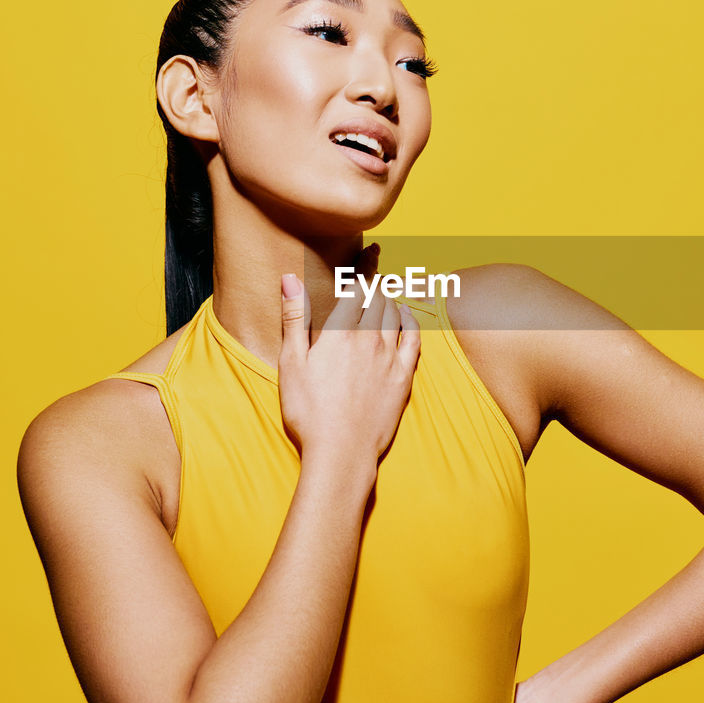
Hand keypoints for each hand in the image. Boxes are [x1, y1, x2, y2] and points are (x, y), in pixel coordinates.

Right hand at [276, 244, 421, 466]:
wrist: (341, 452)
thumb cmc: (309, 411)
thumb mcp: (291, 363)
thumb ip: (294, 318)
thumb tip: (289, 278)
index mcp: (340, 332)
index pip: (357, 287)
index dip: (365, 266)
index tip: (371, 251)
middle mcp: (369, 338)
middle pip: (379, 297)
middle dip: (378, 280)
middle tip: (377, 270)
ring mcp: (389, 358)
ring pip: (396, 315)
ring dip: (392, 299)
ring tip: (387, 291)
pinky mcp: (403, 378)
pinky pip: (414, 340)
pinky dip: (411, 322)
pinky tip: (407, 317)